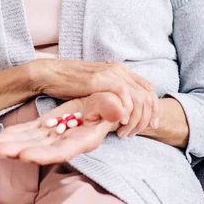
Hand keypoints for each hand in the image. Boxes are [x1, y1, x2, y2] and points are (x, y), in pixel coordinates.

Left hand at [0, 92, 126, 164]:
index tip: (25, 156)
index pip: (64, 150)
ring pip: (32, 142)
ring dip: (13, 144)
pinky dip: (16, 134)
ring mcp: (56, 134)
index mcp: (85, 138)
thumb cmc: (114, 105)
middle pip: (42, 149)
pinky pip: (31, 132)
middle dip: (19, 150)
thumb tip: (118, 111)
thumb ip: (112, 108)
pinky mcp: (48, 126)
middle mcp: (68, 140)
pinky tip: (1, 136)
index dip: (45, 155)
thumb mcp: (116, 103)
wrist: (108, 103)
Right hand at [29, 59, 159, 129]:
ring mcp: (112, 74)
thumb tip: (121, 111)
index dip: (153, 108)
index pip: (148, 89)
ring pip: (140, 99)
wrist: (51, 73)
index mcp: (120, 70)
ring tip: (124, 132)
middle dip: (147, 117)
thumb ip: (110, 94)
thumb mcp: (97, 88)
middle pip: (148, 96)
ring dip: (136, 119)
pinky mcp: (103, 80)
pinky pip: (125, 97)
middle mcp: (120, 70)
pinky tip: (119, 123)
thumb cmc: (69, 83)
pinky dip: (126, 112)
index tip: (151, 124)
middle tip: (137, 133)